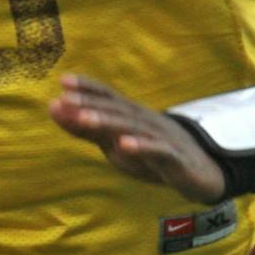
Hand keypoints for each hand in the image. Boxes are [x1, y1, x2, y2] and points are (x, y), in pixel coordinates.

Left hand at [48, 75, 226, 202]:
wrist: (200, 175)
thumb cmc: (151, 154)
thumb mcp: (114, 143)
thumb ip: (85, 128)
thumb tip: (53, 107)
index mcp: (131, 115)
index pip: (108, 96)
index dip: (88, 87)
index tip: (63, 80)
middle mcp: (145, 120)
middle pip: (116, 108)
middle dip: (90, 103)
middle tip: (65, 98)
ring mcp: (161, 137)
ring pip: (132, 127)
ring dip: (107, 122)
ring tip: (85, 119)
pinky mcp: (175, 158)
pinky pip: (157, 150)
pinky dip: (141, 147)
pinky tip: (124, 145)